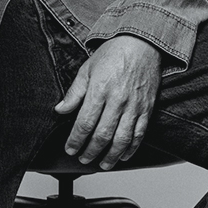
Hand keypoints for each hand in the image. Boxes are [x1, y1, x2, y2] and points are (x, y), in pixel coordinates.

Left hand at [54, 34, 160, 169]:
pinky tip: (124, 155)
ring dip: (111, 156)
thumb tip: (60, 110)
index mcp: (99, 90)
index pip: (85, 123)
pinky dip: (131, 148)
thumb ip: (74, 93)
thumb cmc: (114, 54)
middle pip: (102, 135)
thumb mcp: (87, 69)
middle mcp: (117, 100)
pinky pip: (139, 134)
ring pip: (122, 139)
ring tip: (102, 164)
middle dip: (91, 151)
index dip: (76, 140)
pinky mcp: (147, 108)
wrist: (142, 44)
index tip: (70, 149)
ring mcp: (134, 106)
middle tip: (83, 159)